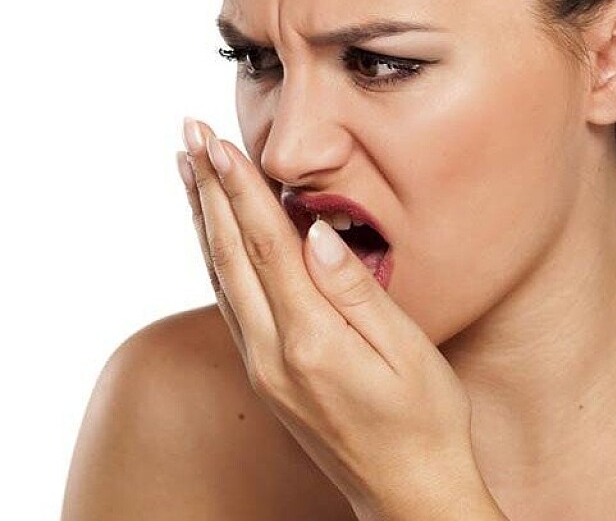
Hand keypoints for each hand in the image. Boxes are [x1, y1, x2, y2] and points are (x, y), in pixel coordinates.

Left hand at [175, 117, 503, 519]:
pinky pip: (231, 304)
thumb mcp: (407, 353)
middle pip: (229, 255)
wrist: (407, 494)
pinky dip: (217, 259)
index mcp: (311, 340)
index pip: (266, 247)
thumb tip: (315, 232)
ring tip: (188, 172)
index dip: (241, 190)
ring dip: (203, 220)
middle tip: (187, 135)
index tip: (217, 141)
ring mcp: (264, 369)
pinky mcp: (267, 378)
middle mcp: (273, 355)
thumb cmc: (424, 422)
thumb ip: (357, 290)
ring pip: (221, 278)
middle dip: (208, 190)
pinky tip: (214, 237)